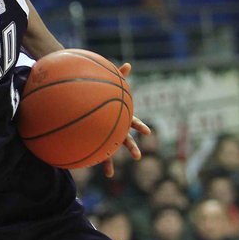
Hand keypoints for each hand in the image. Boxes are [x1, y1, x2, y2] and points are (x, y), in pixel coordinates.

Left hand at [101, 63, 150, 177]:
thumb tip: (128, 64)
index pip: (134, 123)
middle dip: (132, 148)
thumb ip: (119, 77)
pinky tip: (96, 171)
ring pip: (110, 151)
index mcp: (122, 119)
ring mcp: (108, 137)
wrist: (91, 107)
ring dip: (109, 163)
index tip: (147, 132)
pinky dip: (96, 161)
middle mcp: (117, 130)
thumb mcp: (112, 86)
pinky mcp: (97, 141)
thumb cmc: (104, 95)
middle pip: (126, 141)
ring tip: (108, 174)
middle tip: (137, 157)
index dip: (140, 127)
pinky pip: (96, 152)